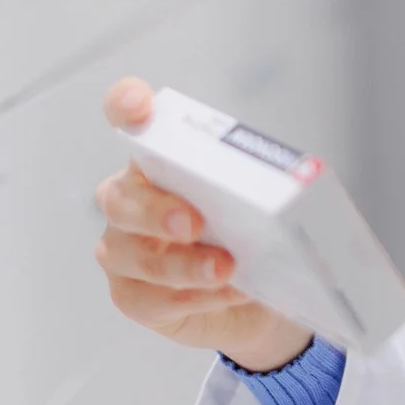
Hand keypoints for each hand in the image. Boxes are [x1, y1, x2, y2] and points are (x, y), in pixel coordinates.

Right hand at [95, 77, 311, 371]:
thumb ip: (255, 184)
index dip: (124, 105)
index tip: (138, 105)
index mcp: (157, 160)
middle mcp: (128, 200)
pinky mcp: (131, 295)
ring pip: (131, 254)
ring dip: (182, 263)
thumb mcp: (259, 201)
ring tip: (225, 268)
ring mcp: (122, 250)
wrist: (257, 296)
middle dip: (154, 210)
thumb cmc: (251, 234)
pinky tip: (227, 292)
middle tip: (193, 223)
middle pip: (119, 197)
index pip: (126, 118)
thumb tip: (285, 187)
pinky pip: (151, 298)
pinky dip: (194, 296)